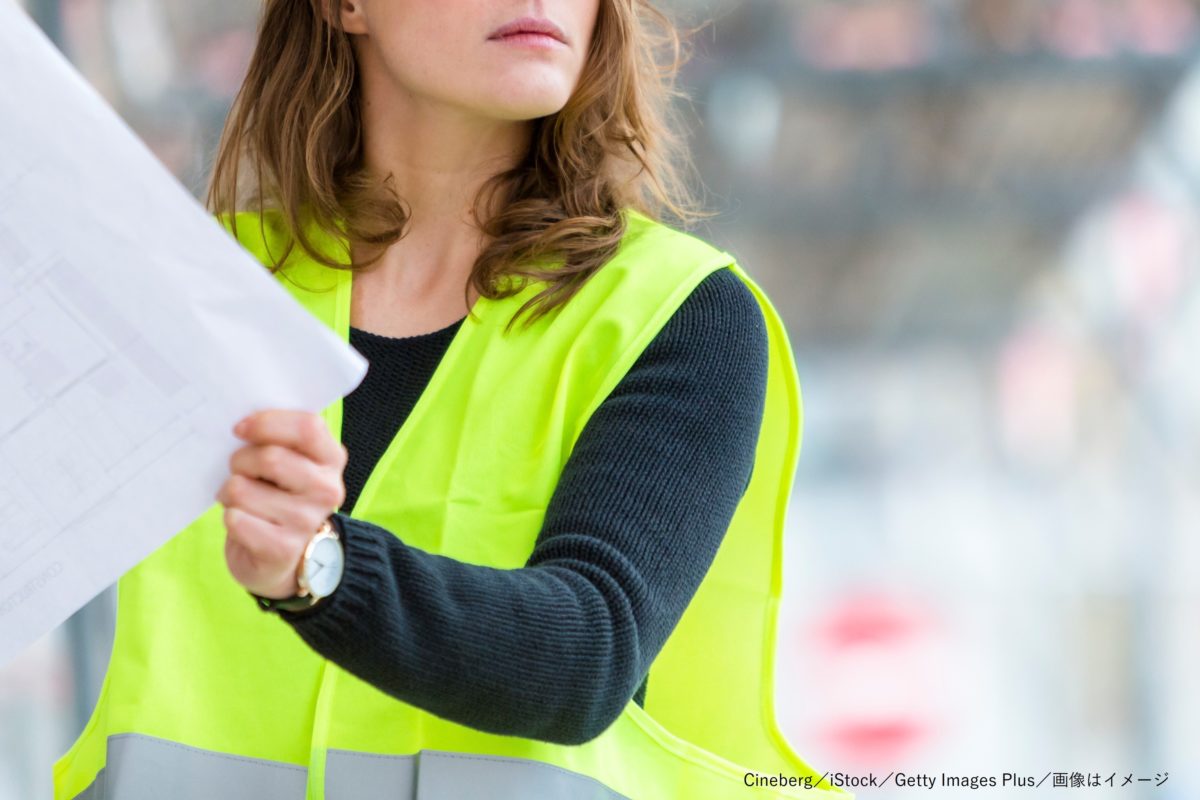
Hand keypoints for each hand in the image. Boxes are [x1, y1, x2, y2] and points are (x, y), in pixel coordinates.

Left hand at [215, 410, 347, 598]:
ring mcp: (307, 521)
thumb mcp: (290, 461)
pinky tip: (243, 522)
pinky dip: (230, 517)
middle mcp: (328, 489)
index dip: (267, 423)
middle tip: (238, 469)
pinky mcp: (283, 549)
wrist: (285, 557)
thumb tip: (242, 422)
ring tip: (239, 499)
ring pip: (243, 489)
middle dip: (240, 460)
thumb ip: (278, 438)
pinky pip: (236, 520)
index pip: (308, 427)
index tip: (240, 429)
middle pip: (270, 458)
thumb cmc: (279, 495)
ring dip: (229, 492)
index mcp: (331, 459)